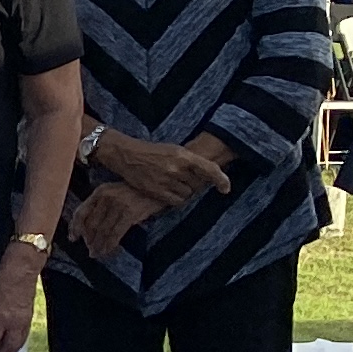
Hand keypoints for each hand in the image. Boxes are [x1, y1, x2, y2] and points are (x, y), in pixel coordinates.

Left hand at [0, 249, 41, 351]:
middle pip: (7, 347)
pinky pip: (24, 335)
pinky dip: (18, 343)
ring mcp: (24, 321)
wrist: (23, 269)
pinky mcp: (29, 317)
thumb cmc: (3, 281)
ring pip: (18, 343)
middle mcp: (14, 323)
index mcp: (1, 318)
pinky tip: (14, 346)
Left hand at [69, 182, 163, 256]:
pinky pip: (115, 233)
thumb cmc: (139, 191)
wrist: (161, 186)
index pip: (81, 211)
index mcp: (100, 191)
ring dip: (98, 245)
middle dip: (89, 239)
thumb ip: (103, 205)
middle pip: (91, 224)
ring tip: (97, 253)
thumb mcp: (116, 192)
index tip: (73, 238)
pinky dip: (109, 245)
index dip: (75, 227)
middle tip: (90, 250)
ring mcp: (118, 204)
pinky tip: (107, 251)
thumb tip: (90, 227)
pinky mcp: (130, 213)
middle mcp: (106, 197)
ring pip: (102, 231)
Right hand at [94, 129, 228, 205]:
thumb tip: (208, 177)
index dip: (221, 180)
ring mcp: (166, 180)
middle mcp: (176, 168)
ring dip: (183, 192)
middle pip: (197, 184)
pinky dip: (175, 199)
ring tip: (172, 184)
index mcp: (183, 155)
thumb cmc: (153, 152)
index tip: (225, 189)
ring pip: (187, 194)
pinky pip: (176, 201)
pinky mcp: (156, 190)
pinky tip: (168, 192)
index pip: (209, 169)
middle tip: (182, 179)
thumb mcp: (174, 150)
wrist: (127, 155)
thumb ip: (190, 162)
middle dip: (193, 184)